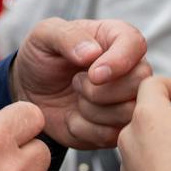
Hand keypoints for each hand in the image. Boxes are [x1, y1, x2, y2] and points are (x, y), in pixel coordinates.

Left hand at [9, 17, 153, 148]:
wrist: (29, 92)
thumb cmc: (42, 56)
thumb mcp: (44, 34)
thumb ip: (68, 36)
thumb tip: (92, 52)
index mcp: (115, 38)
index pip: (136, 44)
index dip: (119, 61)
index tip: (94, 74)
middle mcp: (129, 69)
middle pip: (140, 83)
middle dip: (101, 90)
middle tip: (76, 83)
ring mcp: (126, 100)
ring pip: (128, 112)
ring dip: (92, 110)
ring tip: (75, 98)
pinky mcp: (116, 128)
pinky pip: (111, 135)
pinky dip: (85, 129)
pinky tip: (74, 118)